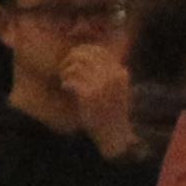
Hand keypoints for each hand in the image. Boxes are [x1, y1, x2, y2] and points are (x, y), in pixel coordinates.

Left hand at [61, 41, 136, 158]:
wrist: (114, 134)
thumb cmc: (111, 110)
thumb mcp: (116, 88)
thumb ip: (106, 71)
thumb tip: (85, 53)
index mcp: (119, 73)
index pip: (98, 50)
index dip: (82, 51)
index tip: (75, 59)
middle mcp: (112, 77)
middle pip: (84, 55)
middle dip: (70, 60)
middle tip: (65, 70)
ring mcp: (101, 86)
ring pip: (75, 66)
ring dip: (66, 72)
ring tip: (66, 81)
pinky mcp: (89, 96)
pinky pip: (70, 80)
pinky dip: (65, 83)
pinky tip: (66, 88)